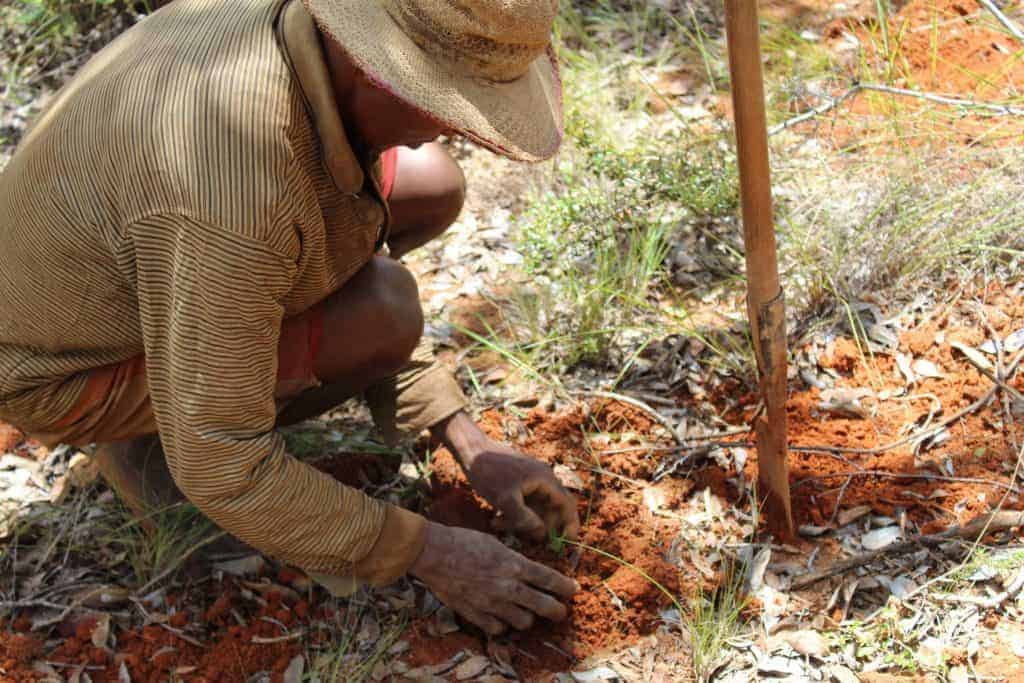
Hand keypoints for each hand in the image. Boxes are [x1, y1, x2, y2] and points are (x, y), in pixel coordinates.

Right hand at [410, 522, 577, 634]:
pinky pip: (498, 629)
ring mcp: (492, 603)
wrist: (434, 552)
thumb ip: (512, 560)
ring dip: (527, 617)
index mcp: (514, 564)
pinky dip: (502, 625)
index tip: (573, 589)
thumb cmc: (463, 541)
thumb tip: (525, 570)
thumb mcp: (495, 543)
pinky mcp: (476, 614)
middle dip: (557, 611)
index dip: (566, 587)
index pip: (550, 580)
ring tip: (525, 612)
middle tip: (560, 611)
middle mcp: (508, 587)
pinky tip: (500, 617)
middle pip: (545, 606)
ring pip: (524, 622)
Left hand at [433, 412, 579, 542]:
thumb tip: (542, 533)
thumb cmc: (488, 473)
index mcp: (545, 479)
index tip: (566, 542)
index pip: (567, 504)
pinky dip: (514, 514)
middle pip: (551, 509)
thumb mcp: (504, 500)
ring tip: (499, 525)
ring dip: (522, 522)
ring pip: (535, 509)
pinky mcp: (519, 482)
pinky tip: (496, 520)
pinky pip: (524, 503)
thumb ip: (524, 519)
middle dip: (539, 526)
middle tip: (525, 539)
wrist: (470, 450)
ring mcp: (531, 480)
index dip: (570, 524)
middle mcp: (543, 478)